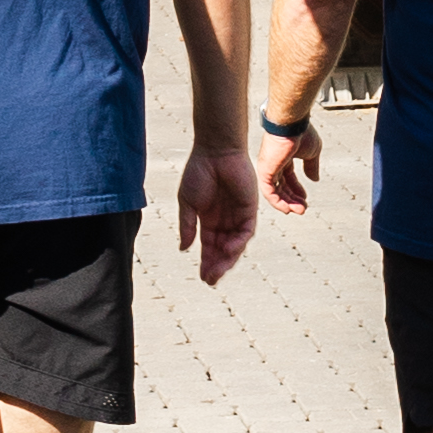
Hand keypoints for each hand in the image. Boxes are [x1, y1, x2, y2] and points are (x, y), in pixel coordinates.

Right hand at [173, 138, 260, 285]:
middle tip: (210, 280)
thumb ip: (187, 225)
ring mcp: (237, 215)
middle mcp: (224, 220)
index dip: (206, 262)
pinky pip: (246, 232)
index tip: (203, 278)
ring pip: (235, 245)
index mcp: (207, 219)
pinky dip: (238, 243)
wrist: (216, 152)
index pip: (208, 246)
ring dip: (227, 259)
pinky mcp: (249, 210)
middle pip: (221, 250)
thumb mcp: (188, 202)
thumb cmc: (199, 172)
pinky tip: (228, 250)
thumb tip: (183, 249)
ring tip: (218, 271)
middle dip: (216, 265)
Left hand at [258, 113, 319, 215]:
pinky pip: (269, 192)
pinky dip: (277, 202)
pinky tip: (287, 209)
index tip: (305, 198)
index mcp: (283, 157)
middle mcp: (273, 163)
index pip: (288, 177)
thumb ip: (312, 166)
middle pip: (281, 186)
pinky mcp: (265, 172)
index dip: (296, 189)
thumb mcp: (312, 152)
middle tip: (302, 209)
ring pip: (275, 191)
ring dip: (287, 203)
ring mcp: (268, 168)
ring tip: (299, 211)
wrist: (291, 124)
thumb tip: (314, 179)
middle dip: (292, 199)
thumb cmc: (301, 132)